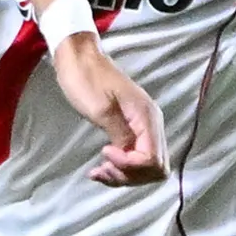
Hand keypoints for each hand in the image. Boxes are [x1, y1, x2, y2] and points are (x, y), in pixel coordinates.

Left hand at [47, 32, 165, 184]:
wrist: (79, 59)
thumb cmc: (86, 80)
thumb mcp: (101, 109)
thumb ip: (121, 135)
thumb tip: (132, 157)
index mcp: (146, 117)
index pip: (153, 159)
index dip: (130, 165)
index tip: (105, 152)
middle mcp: (152, 124)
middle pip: (156, 167)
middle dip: (130, 175)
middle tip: (103, 168)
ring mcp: (144, 127)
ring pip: (148, 167)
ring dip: (125, 175)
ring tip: (100, 170)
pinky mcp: (134, 130)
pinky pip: (137, 158)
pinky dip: (122, 168)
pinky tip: (102, 167)